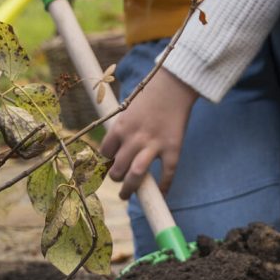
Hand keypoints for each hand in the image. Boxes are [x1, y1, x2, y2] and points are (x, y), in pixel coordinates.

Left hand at [100, 69, 197, 199]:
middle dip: (116, 178)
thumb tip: (117, 151)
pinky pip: (167, 173)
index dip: (106, 161)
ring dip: (129, 189)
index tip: (110, 163)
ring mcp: (154, 144)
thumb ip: (122, 130)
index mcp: (120, 128)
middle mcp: (134, 138)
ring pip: (136, 175)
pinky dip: (164, 186)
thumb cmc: (150, 96)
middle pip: (117, 169)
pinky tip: (162, 193)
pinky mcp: (173, 147)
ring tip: (127, 194)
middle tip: (119, 180)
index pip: (105, 153)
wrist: (174, 85)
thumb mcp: (128, 110)